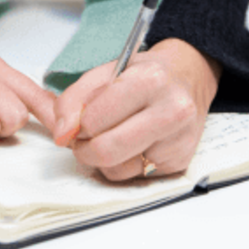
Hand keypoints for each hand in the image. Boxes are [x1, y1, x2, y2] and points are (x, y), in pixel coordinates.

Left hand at [51, 39, 220, 180]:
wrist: (188, 77)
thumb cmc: (143, 74)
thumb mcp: (104, 72)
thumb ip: (73, 99)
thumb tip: (60, 133)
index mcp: (149, 80)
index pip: (95, 120)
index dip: (76, 125)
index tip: (74, 122)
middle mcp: (171, 111)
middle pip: (107, 151)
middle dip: (83, 149)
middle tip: (82, 138)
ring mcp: (179, 140)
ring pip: (118, 170)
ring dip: (102, 159)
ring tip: (110, 136)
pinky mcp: (180, 162)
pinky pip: (134, 177)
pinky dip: (122, 164)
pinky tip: (130, 144)